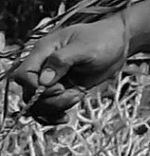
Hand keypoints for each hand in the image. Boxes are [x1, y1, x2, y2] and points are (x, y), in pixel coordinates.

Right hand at [9, 16, 130, 123]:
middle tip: (74, 94)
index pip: (23, 75)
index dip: (35, 87)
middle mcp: (43, 67)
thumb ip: (62, 60)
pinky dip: (53, 116)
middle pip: (29, 93)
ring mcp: (52, 81)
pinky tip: (65, 117)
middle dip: (50, 100)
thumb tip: (44, 80)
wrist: (119, 43)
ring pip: (37, 104)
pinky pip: (48, 109)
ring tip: (77, 96)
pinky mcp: (62, 91)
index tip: (59, 88)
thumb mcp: (85, 47)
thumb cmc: (103, 38)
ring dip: (55, 108)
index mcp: (44, 52)